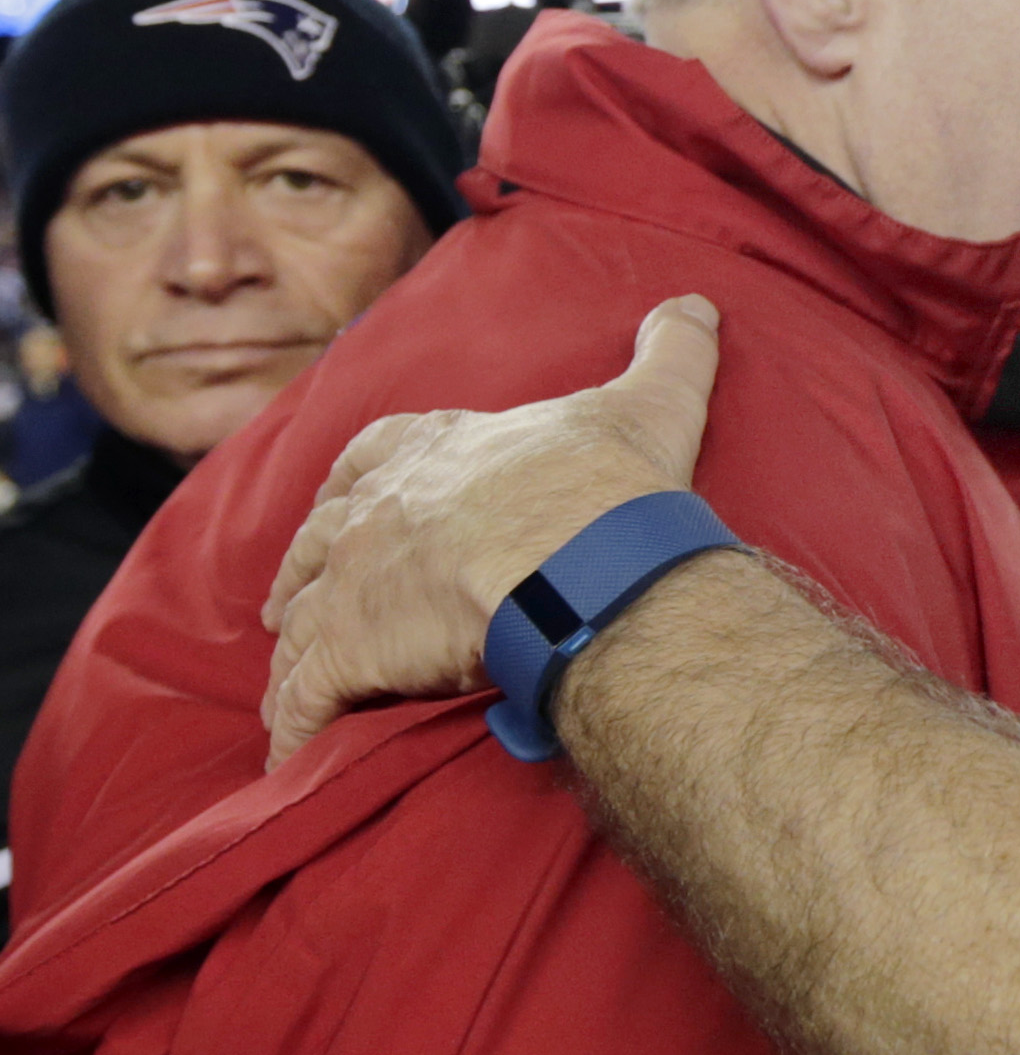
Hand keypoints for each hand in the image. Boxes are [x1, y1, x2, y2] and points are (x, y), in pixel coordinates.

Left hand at [260, 295, 722, 765]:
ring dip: (293, 657)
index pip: (375, 451)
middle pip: (316, 540)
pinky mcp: (353, 650)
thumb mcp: (647, 404)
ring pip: (303, 625)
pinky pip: (308, 697)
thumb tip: (695, 303)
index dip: (356, 478)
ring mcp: (356, 580)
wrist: (580, 563)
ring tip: (293, 689)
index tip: (341, 496)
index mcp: (438, 451)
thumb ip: (667, 353)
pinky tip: (295, 751)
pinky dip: (296, 724)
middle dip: (301, 574)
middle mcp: (380, 510)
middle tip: (290, 605)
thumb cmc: (607, 487)